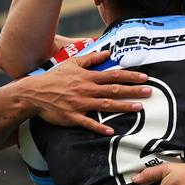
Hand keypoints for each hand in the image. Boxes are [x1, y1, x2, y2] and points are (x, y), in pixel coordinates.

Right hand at [23, 50, 150, 134]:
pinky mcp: (73, 117)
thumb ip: (92, 59)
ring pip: (106, 105)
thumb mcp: (72, 63)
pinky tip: (111, 131)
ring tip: (138, 107)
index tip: (145, 77)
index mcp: (88, 77)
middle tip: (149, 91)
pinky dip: (99, 127)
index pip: (113, 75)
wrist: (35, 93)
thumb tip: (108, 53)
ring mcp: (80, 104)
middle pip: (114, 89)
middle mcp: (87, 90)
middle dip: (133, 90)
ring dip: (123, 106)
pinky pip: (88, 123)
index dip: (130, 76)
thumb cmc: (55, 77)